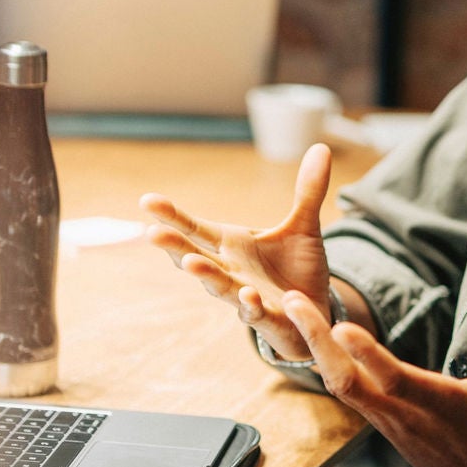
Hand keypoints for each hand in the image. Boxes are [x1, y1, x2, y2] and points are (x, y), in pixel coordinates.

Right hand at [141, 143, 334, 361]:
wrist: (316, 311)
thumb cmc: (298, 269)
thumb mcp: (305, 226)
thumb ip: (307, 191)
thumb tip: (320, 147)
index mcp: (231, 245)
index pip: (195, 229)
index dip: (172, 216)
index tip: (146, 200)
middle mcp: (230, 271)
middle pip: (196, 258)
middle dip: (174, 247)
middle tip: (151, 233)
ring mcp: (245, 297)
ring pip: (220, 287)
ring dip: (206, 276)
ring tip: (190, 263)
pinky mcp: (268, 319)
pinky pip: (256, 313)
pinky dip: (250, 305)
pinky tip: (248, 295)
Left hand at [283, 292, 466, 466]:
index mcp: (437, 405)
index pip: (395, 379)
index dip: (368, 355)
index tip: (341, 325)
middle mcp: (402, 415)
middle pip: (348, 381)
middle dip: (317, 341)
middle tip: (292, 301)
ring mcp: (385, 421)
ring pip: (339, 386)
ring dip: (313, 348)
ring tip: (292, 307)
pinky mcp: (378, 421)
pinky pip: (343, 391)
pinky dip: (323, 363)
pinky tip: (308, 336)